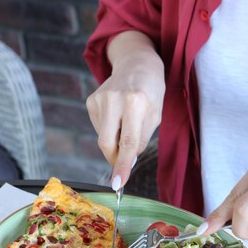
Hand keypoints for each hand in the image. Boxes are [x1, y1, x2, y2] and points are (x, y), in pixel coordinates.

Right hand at [86, 31, 164, 187]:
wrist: (137, 64)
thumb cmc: (151, 92)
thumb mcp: (155, 115)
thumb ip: (141, 139)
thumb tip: (126, 162)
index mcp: (136, 102)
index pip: (128, 142)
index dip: (123, 165)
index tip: (117, 183)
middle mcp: (115, 99)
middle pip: (107, 143)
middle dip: (114, 158)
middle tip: (123, 162)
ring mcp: (100, 98)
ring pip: (103, 137)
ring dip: (115, 140)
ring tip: (127, 122)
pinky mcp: (91, 100)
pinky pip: (99, 127)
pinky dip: (110, 129)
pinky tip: (118, 116)